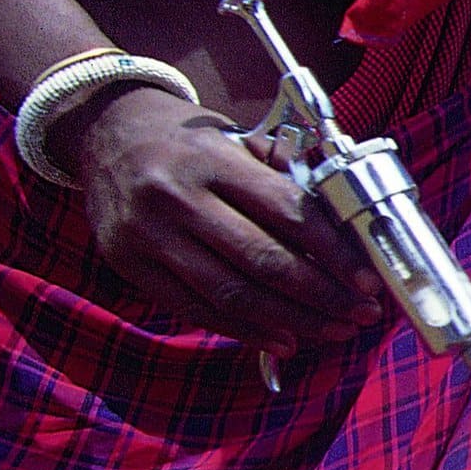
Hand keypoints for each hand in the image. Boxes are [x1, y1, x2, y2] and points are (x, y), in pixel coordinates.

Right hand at [62, 83, 385, 353]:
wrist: (103, 130)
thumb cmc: (186, 140)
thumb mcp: (236, 139)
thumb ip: (283, 177)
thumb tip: (343, 229)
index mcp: (213, 160)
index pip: (288, 212)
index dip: (334, 252)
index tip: (367, 279)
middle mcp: (176, 197)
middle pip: (263, 260)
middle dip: (322, 294)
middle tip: (361, 312)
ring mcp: (148, 235)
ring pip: (233, 293)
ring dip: (292, 320)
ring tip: (333, 330)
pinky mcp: (130, 265)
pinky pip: (197, 309)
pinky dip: (246, 330)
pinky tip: (284, 339)